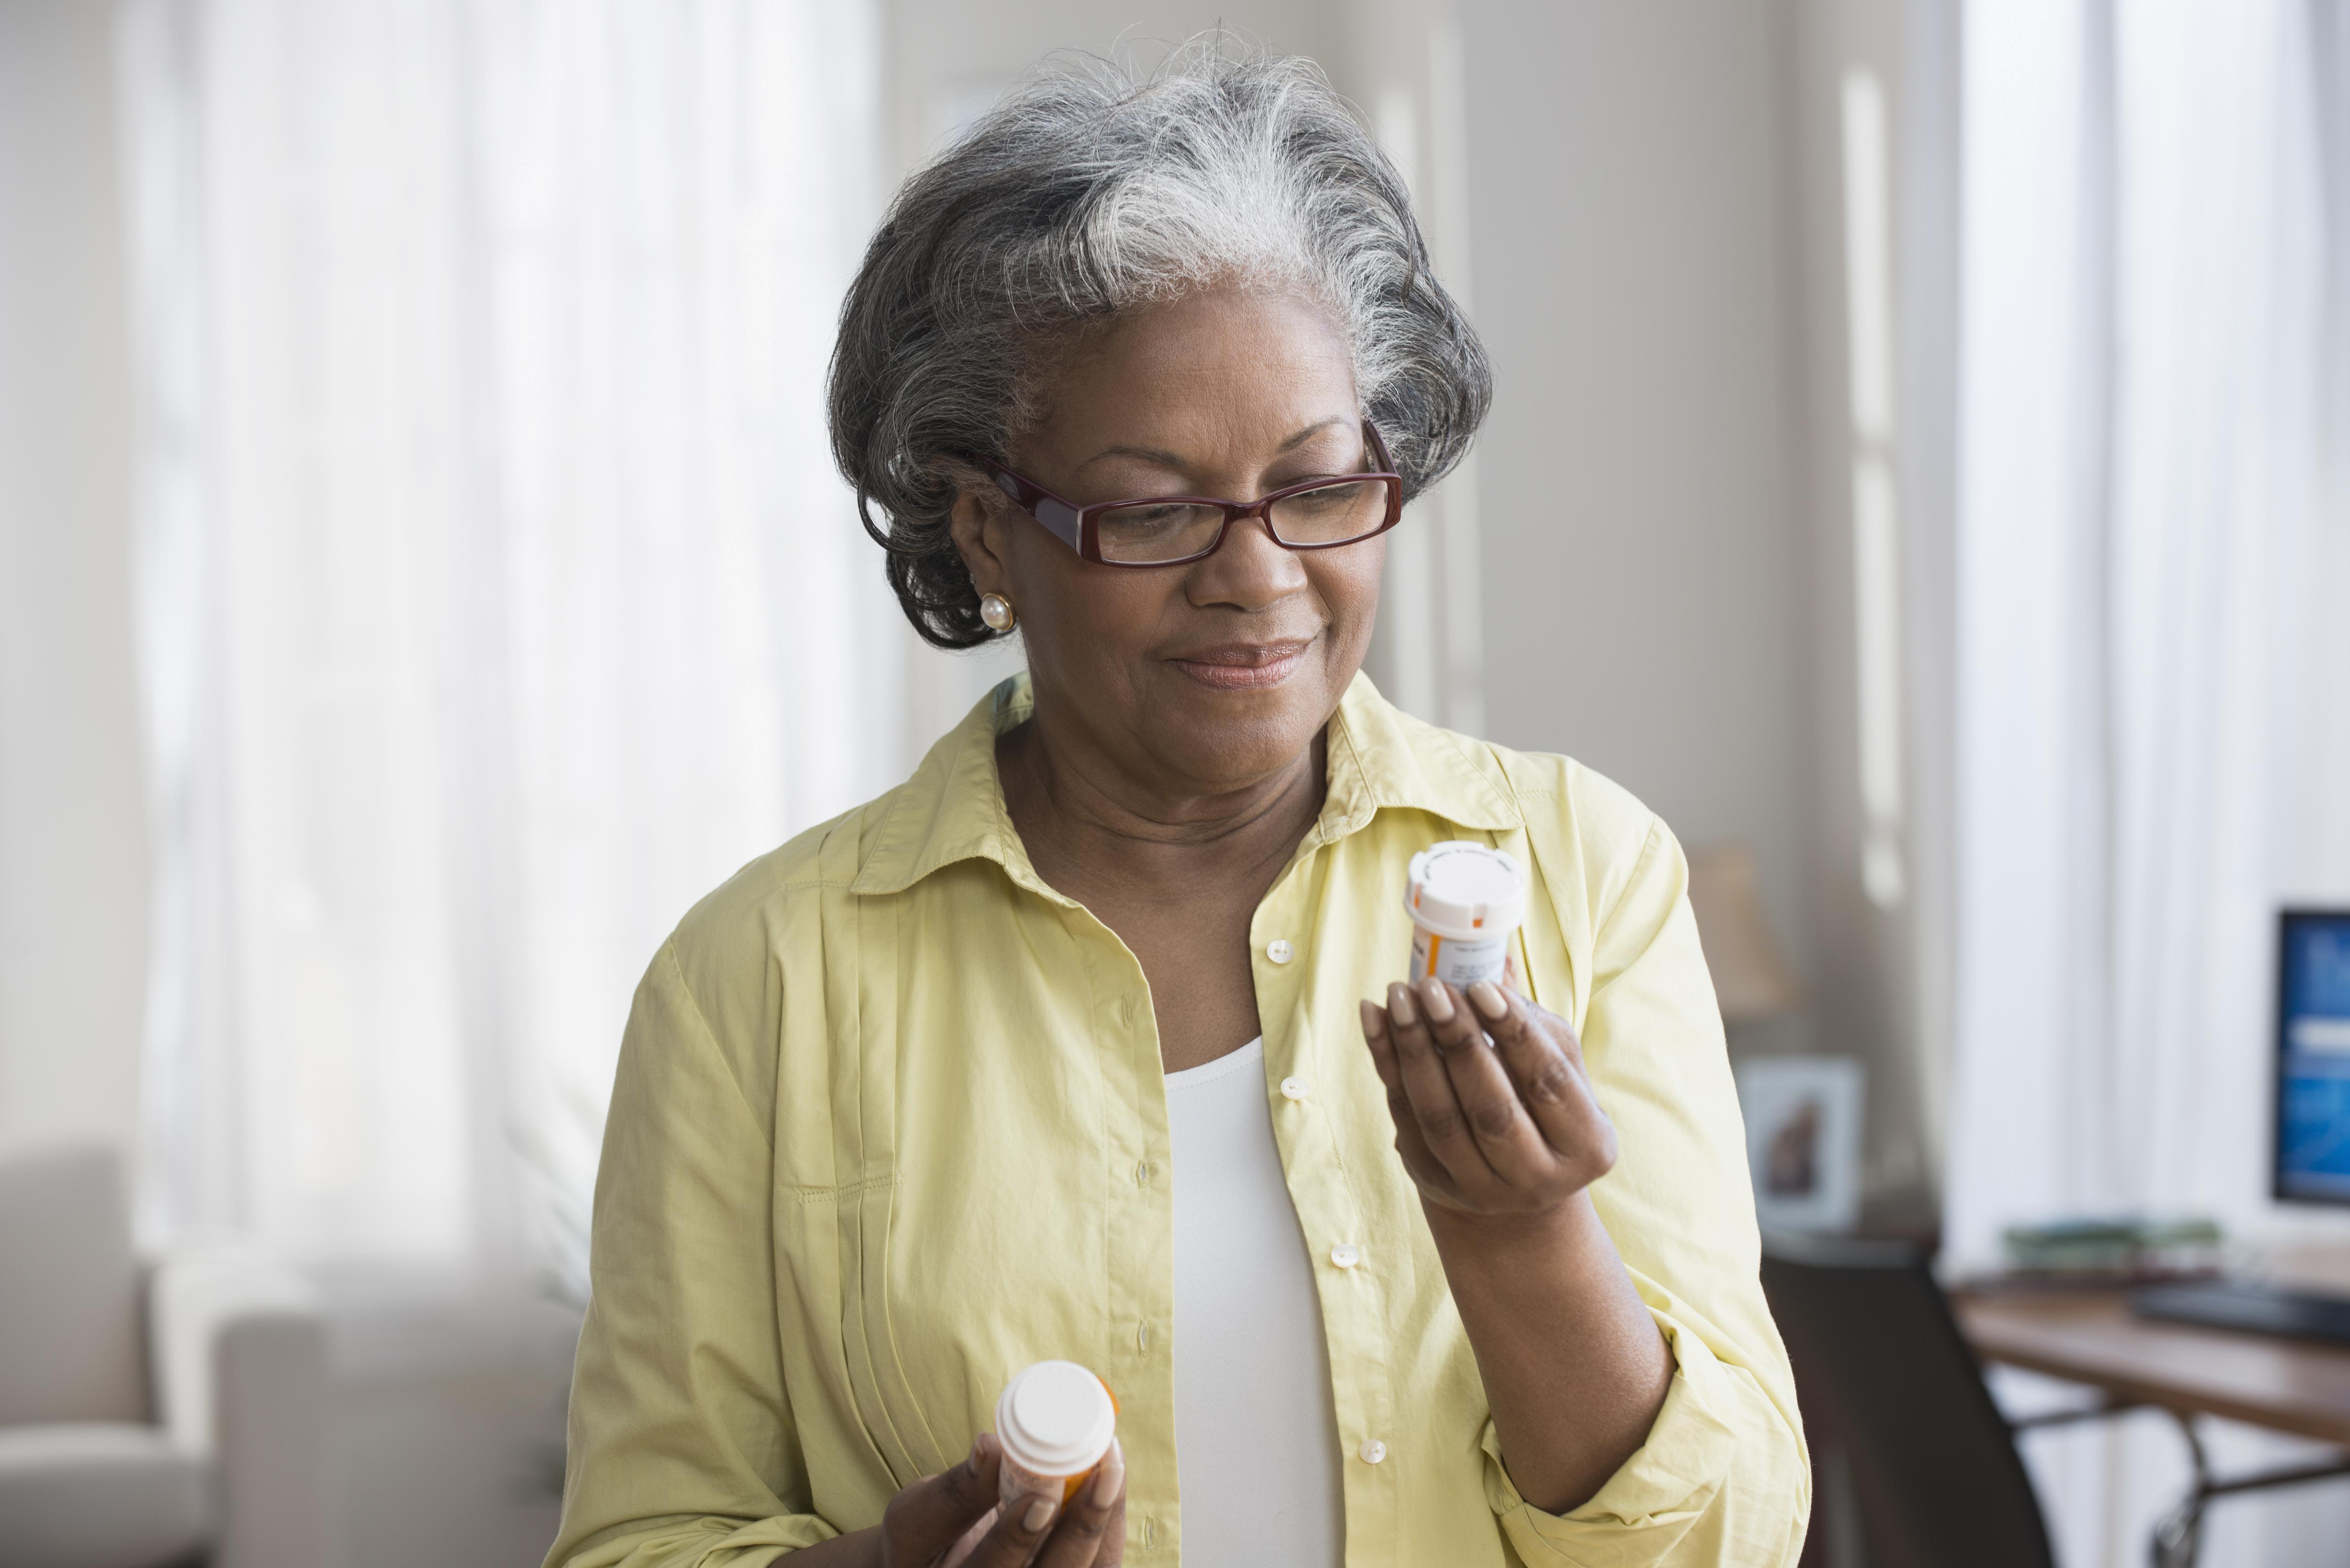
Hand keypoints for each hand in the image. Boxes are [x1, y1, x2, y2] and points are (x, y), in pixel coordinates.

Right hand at [875, 1433, 1124, 1567]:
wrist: (935, 1564)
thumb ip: (953, 1493)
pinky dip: (1109, 1526)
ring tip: (1112, 1469)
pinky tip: (1111, 1483)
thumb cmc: (919, 1541)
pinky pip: (1099, 1565)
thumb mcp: (914, 1518)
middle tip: (1104, 1474)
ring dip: (1104, 1524)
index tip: (1040, 1498)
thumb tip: (990, 1446)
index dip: (1014, 1541)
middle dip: (1081, 1530)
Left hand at [1359, 977, 1617, 1218]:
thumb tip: (1498, 960)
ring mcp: (1483, 1190)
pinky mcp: (1436, 1183)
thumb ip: (1531, 1021)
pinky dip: (1386, 1064)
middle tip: (1432, 987)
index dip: (1515, 1033)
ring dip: (1414, 1051)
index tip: (1481, 987)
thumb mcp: (1558, 1066)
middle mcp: (1539, 1179)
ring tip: (1399, 996)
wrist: (1516, 1176)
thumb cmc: (1543, 1104)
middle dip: (1459, 1042)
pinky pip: (1403, 1119)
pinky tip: (1374, 1017)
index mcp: (1588, 1146)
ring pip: (1441, 1119)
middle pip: (1492, 1108)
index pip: (1549, 1082)